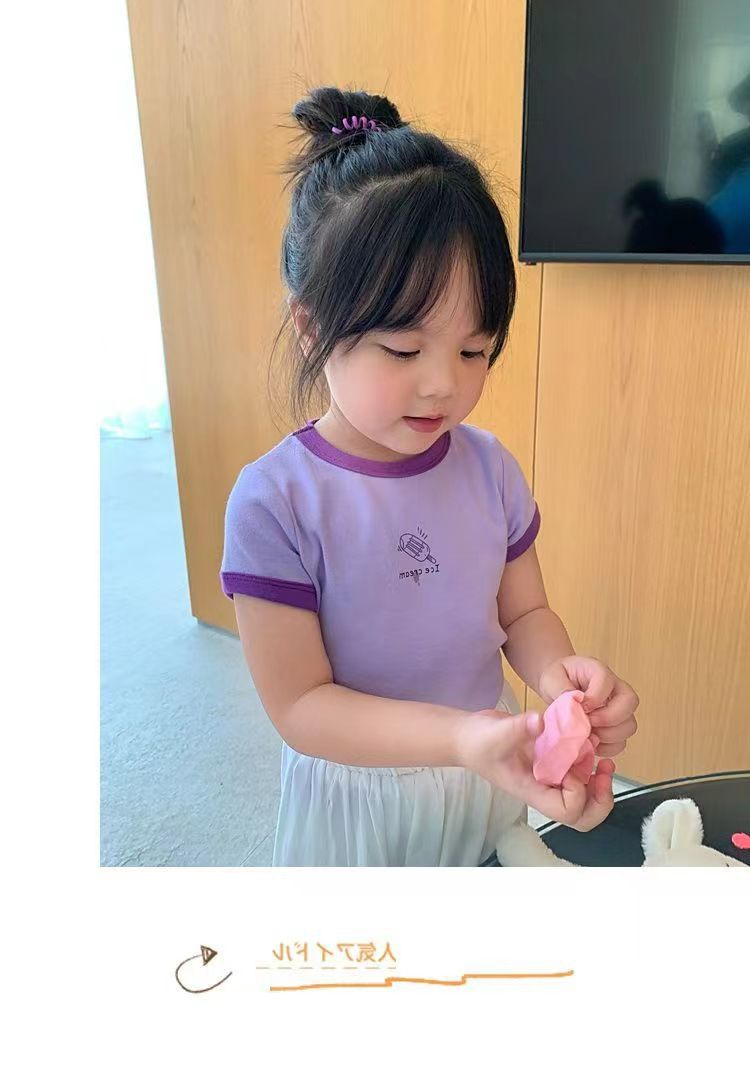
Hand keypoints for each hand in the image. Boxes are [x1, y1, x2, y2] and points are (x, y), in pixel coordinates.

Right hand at [456, 707, 615, 829]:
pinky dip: (592, 768)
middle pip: (582, 817)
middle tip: (603, 773)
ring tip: (604, 761)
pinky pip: (580, 777)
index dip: (577, 792)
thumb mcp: (495, 733)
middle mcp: (545, 791)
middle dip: (600, 800)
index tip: (570, 768)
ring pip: (586, 800)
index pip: (566, 810)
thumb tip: (540, 722)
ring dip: (601, 785)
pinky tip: (590, 746)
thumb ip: (518, 728)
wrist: (468, 737)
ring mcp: (550, 781)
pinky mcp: (552, 766)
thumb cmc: (477, 741)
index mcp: (533, 792)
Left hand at [537, 655, 639, 757]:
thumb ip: (561, 689)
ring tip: (587, 734)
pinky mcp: (616, 728)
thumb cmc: (558, 679)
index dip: (594, 698)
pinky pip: (621, 743)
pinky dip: (606, 748)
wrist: (558, 686)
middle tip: (588, 722)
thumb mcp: (552, 678)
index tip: (579, 706)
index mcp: (599, 671)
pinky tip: (589, 743)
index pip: (607, 681)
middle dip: (608, 718)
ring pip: (629, 725)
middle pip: (630, 702)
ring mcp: (619, 709)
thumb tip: (574, 705)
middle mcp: (615, 689)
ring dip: (608, 735)